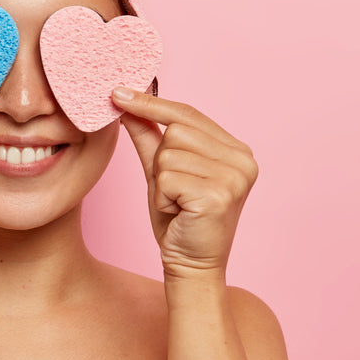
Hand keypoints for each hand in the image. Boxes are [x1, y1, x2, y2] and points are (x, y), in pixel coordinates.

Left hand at [111, 87, 258, 279]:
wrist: (191, 267)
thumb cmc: (178, 221)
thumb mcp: (161, 173)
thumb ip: (148, 137)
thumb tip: (126, 103)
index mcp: (235, 150)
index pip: (188, 113)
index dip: (151, 102)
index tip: (117, 92)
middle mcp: (242, 160)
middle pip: (176, 131)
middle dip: (161, 161)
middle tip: (174, 192)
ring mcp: (234, 177)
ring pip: (168, 155)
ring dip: (161, 183)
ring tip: (177, 205)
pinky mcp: (219, 195)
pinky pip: (167, 178)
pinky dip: (162, 198)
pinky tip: (178, 214)